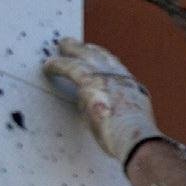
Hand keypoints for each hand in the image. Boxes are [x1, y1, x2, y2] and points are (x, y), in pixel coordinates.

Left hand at [41, 38, 161, 165]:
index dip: (105, 60)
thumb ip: (112, 113)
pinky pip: (69, 66)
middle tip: (72, 44)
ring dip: (72, 49)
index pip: (118, 69)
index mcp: (134, 89)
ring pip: (86, 55)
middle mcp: (122, 78)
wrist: (138, 140)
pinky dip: (57, 65)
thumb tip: (91, 109)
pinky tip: (47, 66)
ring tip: (60, 45)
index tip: (97, 54)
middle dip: (86, 49)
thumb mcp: (128, 124)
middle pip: (102, 56)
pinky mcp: (91, 81)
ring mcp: (108, 77)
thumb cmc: (134, 141)